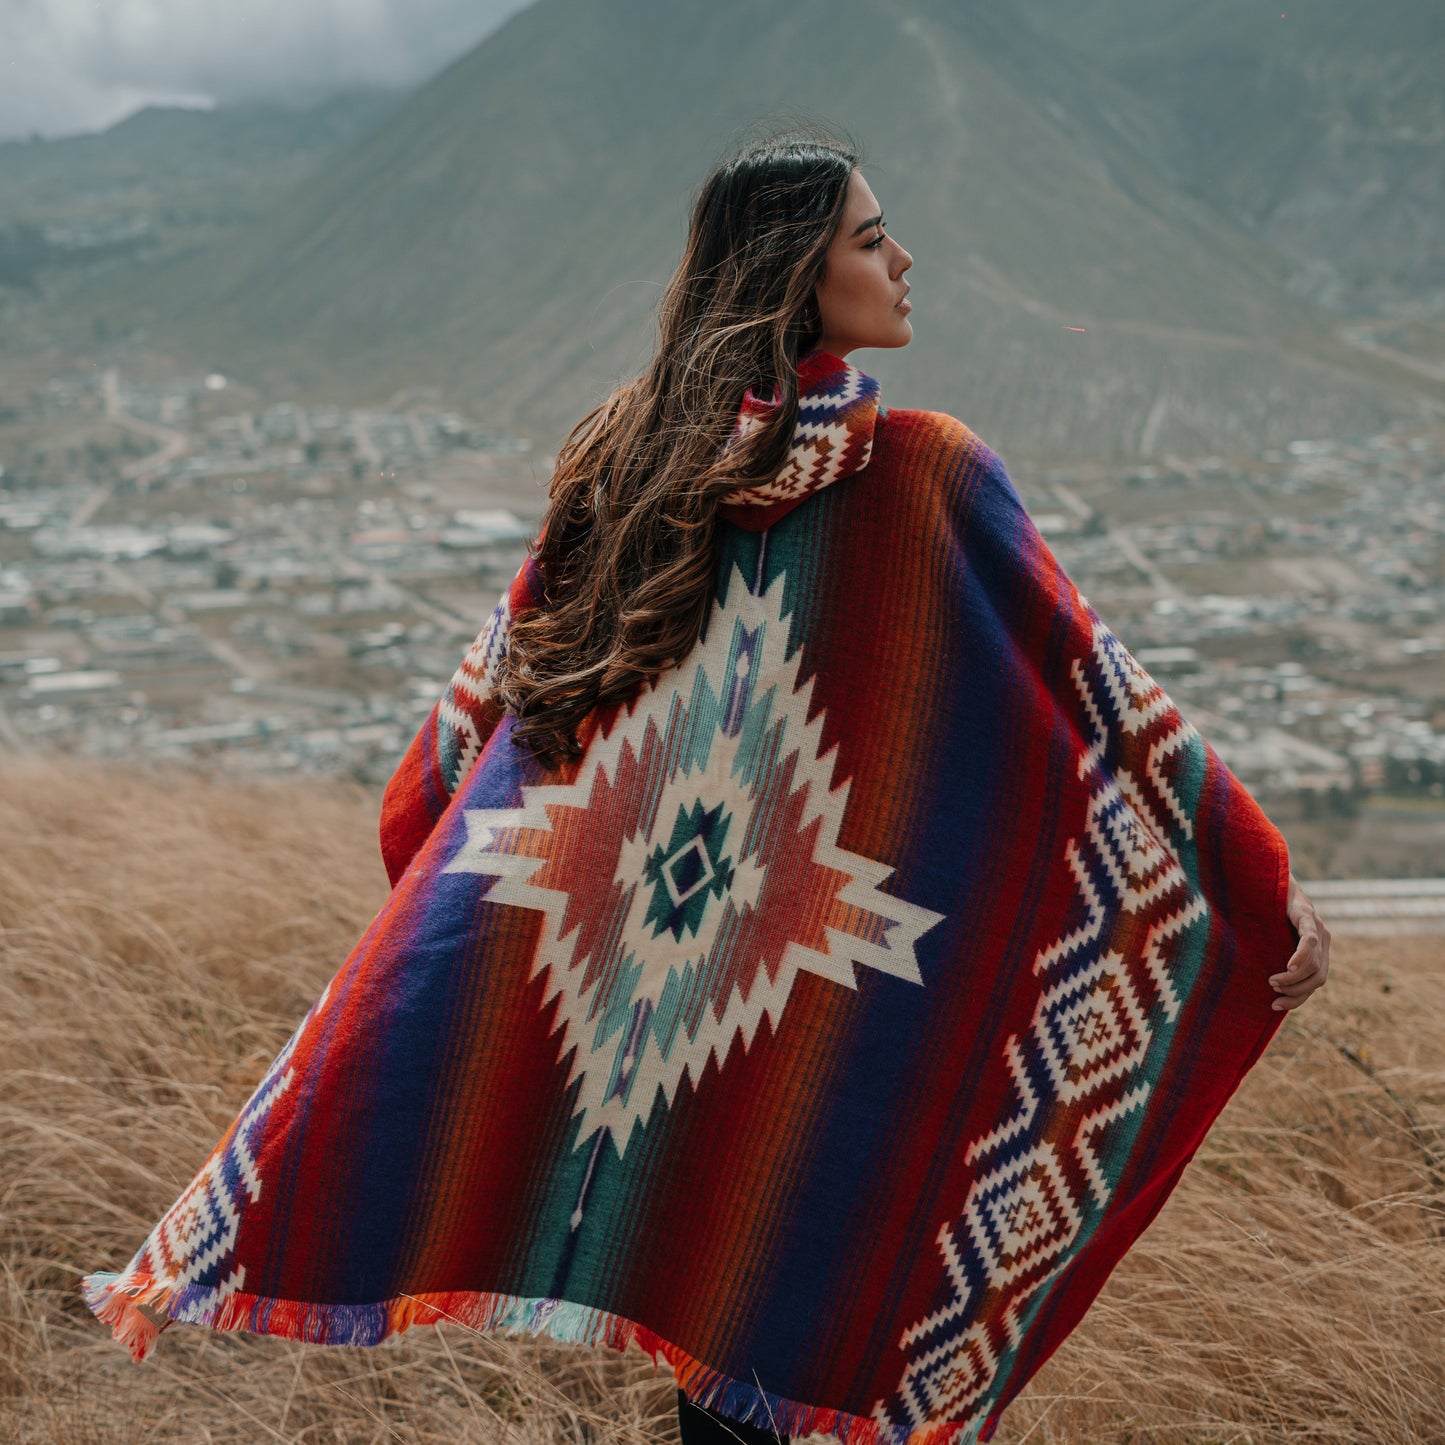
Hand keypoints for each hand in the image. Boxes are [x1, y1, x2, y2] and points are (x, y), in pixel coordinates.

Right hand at [1269, 873, 1331, 1011]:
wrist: (1265, 875)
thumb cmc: (1263, 908)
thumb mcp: (1270, 939)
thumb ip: (1274, 955)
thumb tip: (1261, 984)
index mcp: (1317, 948)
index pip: (1315, 981)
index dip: (1298, 998)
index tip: (1275, 1005)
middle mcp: (1323, 939)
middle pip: (1318, 979)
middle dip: (1296, 993)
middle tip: (1273, 996)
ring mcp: (1318, 926)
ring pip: (1315, 965)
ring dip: (1293, 979)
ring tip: (1272, 980)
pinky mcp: (1307, 915)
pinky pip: (1309, 942)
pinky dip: (1301, 958)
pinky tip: (1287, 967)